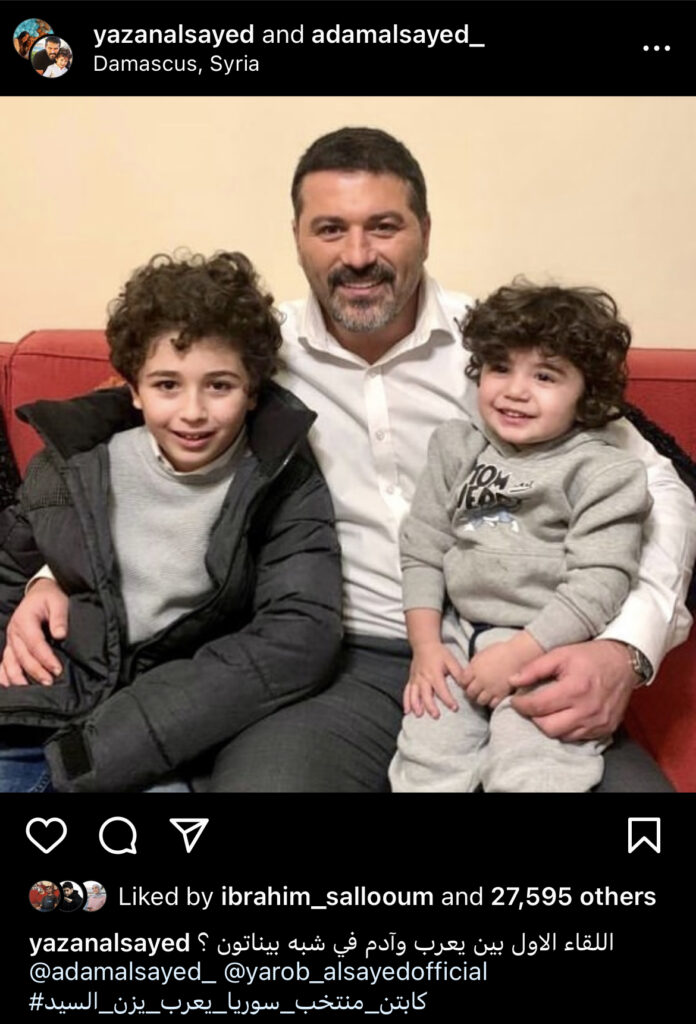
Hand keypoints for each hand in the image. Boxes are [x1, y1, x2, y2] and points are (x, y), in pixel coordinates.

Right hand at [0, 578, 67, 686]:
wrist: (40, 593)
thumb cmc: (50, 598)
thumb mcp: (58, 602)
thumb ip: (59, 618)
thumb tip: (59, 634)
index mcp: (24, 620)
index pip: (34, 644)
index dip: (45, 658)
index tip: (57, 670)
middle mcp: (14, 632)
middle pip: (22, 656)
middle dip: (35, 671)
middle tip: (49, 682)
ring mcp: (10, 640)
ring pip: (10, 662)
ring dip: (18, 678)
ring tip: (30, 690)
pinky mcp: (11, 645)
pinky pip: (4, 662)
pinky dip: (4, 675)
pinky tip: (7, 686)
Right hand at [404, 643, 463, 717]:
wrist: (424, 644)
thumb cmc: (439, 653)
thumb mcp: (451, 660)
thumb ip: (458, 673)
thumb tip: (465, 685)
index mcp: (434, 674)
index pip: (442, 689)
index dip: (448, 700)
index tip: (454, 708)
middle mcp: (424, 678)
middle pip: (426, 694)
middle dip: (430, 706)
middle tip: (436, 715)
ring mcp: (416, 679)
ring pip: (414, 694)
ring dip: (416, 705)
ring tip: (419, 715)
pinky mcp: (411, 680)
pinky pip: (407, 691)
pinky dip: (406, 701)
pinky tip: (407, 711)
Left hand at [461, 631, 542, 707]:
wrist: (518, 655)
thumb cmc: (501, 650)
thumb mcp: (482, 653)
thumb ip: (474, 665)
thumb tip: (468, 672)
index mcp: (474, 668)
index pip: (462, 681)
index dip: (464, 683)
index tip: (467, 683)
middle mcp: (480, 680)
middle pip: (469, 693)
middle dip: (471, 692)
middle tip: (475, 690)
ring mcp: (491, 689)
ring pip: (479, 701)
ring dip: (481, 698)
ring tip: (485, 695)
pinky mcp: (501, 694)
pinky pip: (492, 704)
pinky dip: (492, 702)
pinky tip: (494, 697)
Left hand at [509, 639, 635, 740]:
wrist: (624, 662)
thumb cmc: (590, 656)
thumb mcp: (561, 654)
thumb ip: (535, 668)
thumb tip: (513, 681)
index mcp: (575, 689)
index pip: (538, 707)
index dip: (521, 705)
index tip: (515, 700)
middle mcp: (587, 710)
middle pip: (548, 727)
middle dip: (534, 718)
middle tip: (531, 707)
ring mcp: (598, 722)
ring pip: (563, 736)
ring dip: (550, 725)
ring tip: (547, 711)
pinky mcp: (605, 729)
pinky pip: (579, 737)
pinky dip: (567, 729)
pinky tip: (564, 716)